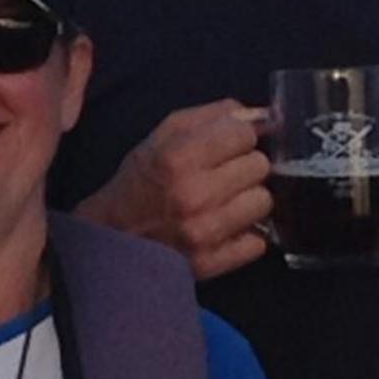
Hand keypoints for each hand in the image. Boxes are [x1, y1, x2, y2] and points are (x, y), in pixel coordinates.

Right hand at [83, 100, 272, 279]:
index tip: (228, 146)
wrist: (114, 236)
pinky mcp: (211, 262)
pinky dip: (246, 235)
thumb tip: (258, 115)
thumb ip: (211, 117)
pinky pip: (258, 243)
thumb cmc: (141, 181)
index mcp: (178, 157)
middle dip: (245, 167)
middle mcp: (194, 195)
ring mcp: (204, 232)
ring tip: (226, 202)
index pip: (244, 134)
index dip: (238, 137)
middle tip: (224, 175)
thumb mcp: (163, 136)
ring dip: (248, 200)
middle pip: (259, 166)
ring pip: (263, 202)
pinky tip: (226, 228)